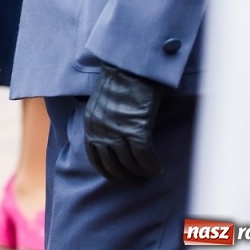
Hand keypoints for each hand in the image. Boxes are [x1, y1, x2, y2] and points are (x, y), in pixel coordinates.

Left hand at [83, 62, 164, 185]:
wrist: (131, 66)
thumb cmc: (121, 83)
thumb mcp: (101, 104)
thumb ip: (102, 122)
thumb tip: (112, 141)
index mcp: (90, 124)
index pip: (95, 159)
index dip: (109, 173)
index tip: (121, 179)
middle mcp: (100, 130)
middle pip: (112, 166)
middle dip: (126, 179)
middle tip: (139, 182)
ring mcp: (117, 130)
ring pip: (130, 164)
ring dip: (142, 174)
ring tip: (151, 175)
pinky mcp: (136, 128)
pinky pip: (144, 157)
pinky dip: (152, 166)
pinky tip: (158, 169)